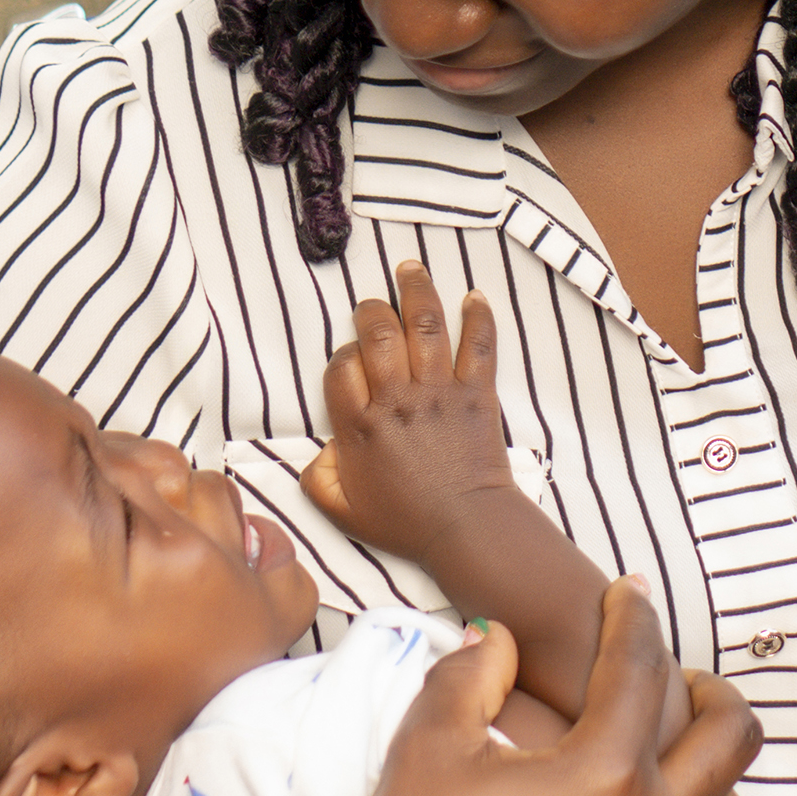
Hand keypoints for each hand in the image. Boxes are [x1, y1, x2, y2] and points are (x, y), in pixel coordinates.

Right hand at [301, 258, 515, 562]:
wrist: (467, 527)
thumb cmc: (406, 522)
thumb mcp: (342, 510)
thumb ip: (318, 478)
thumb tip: (317, 454)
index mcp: (360, 427)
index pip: (341, 368)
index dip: (342, 354)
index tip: (350, 356)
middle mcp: (397, 401)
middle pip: (377, 335)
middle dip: (371, 310)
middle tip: (371, 303)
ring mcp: (439, 393)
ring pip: (425, 326)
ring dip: (416, 291)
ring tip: (410, 268)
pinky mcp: (476, 394)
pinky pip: (479, 345)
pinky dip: (478, 317)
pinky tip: (474, 297)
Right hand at [320, 584, 762, 795]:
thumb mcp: (429, 743)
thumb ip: (471, 674)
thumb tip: (501, 638)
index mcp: (605, 774)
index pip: (640, 671)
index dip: (635, 619)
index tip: (629, 593)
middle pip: (729, 737)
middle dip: (710, 689)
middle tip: (673, 673)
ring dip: (727, 776)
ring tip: (689, 755)